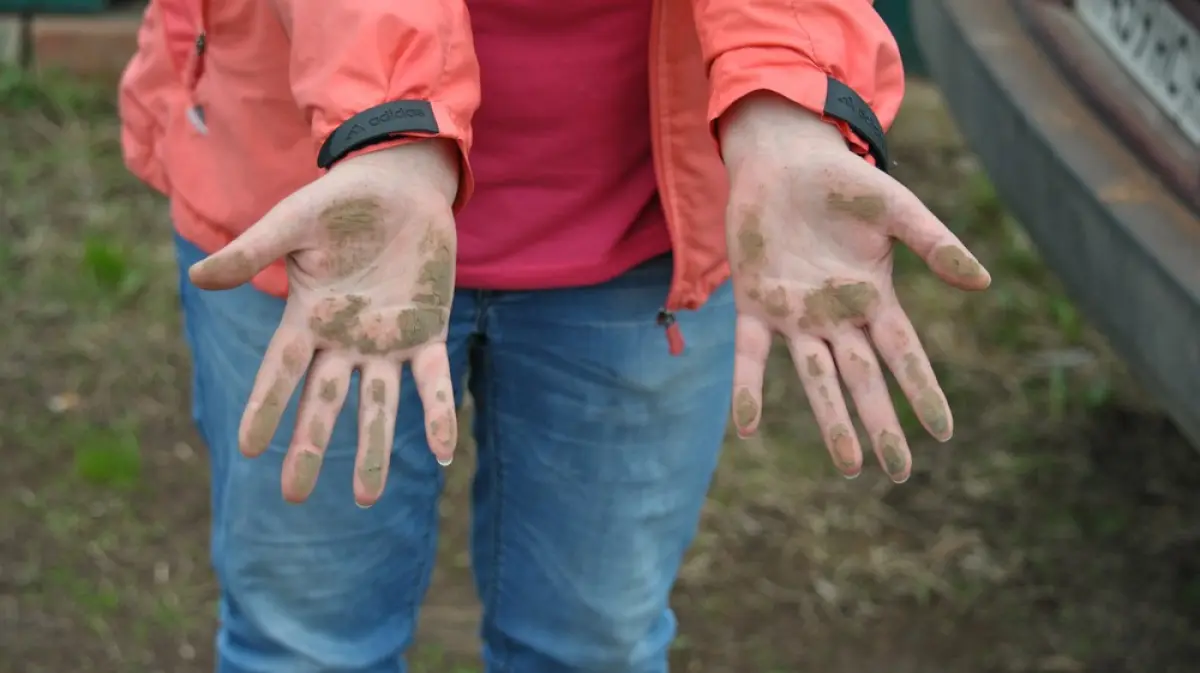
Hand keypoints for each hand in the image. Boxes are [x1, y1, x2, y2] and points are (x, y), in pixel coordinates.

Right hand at [188, 140, 460, 505]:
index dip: (266, 407)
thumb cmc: (340, 203)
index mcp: (308, 318)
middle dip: (310, 446)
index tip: (247, 448)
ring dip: (372, 449)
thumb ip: (253, 253)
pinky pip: (433, 382)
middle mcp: (345, 340)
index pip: (281, 371)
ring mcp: (388, 342)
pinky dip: (438, 414)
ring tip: (367, 498)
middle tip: (294, 496)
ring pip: (378, 404)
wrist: (401, 185)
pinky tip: (443, 451)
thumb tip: (199, 278)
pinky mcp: (428, 333)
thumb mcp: (293, 224)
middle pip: (324, 401)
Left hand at [719, 93, 990, 482]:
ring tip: (848, 467)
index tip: (942, 433)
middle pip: (864, 378)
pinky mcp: (755, 304)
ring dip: (831, 419)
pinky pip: (751, 354)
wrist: (782, 158)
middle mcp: (836, 316)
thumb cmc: (842, 182)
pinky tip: (747, 426)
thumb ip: (934, 243)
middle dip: (881, 424)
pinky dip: (748, 387)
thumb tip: (982, 280)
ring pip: (815, 376)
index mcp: (874, 298)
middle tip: (898, 472)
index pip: (904, 355)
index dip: (922, 391)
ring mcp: (795, 314)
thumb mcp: (896, 209)